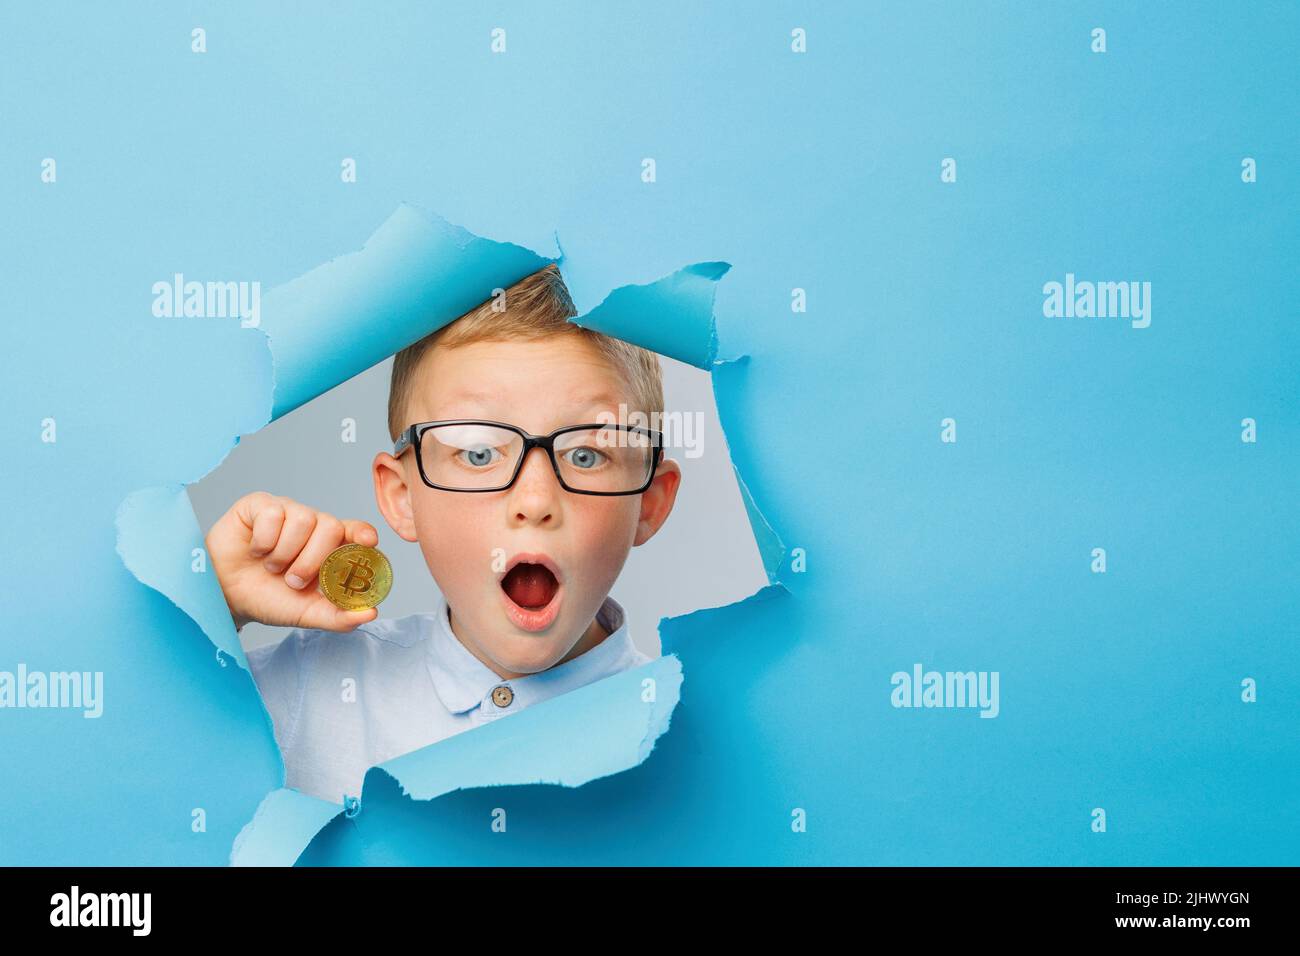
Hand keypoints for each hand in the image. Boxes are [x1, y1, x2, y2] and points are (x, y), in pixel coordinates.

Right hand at [205, 491, 380, 632]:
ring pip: (303, 519)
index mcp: (329, 547)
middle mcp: (313, 525)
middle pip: (331, 526)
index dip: (362, 532)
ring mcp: (287, 512)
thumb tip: (370, 613)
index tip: (368, 542)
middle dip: (313, 559)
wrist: (226, 596)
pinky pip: (273, 513)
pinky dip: (264, 540)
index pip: (355, 531)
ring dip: (285, 553)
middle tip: (293, 580)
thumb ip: (338, 616)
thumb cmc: (269, 599)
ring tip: (271, 567)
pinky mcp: (260, 504)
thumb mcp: (306, 614)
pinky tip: (255, 551)